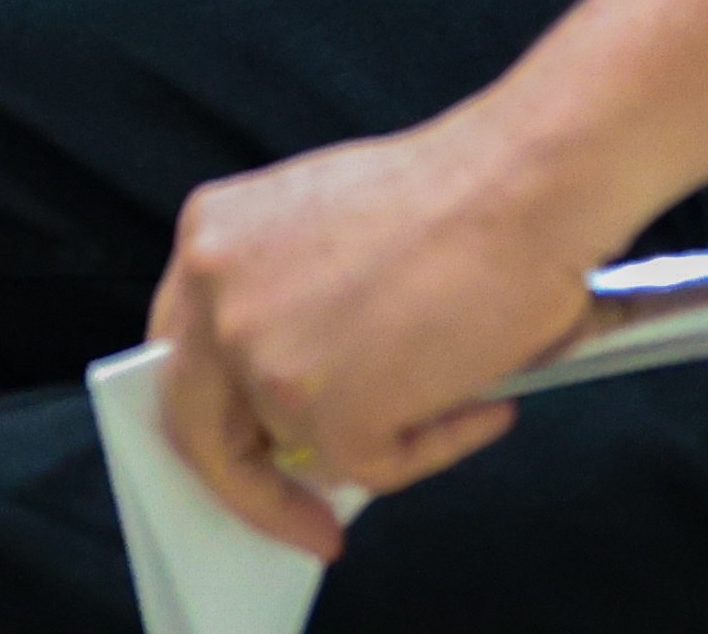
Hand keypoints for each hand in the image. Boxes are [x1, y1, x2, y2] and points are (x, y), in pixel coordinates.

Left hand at [142, 110, 614, 554]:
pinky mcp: (329, 415)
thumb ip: (289, 304)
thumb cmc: (455, 195)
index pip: (184, 355)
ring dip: (376, 444)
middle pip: (198, 426)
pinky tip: (480, 403)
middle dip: (253, 487)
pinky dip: (435, 447)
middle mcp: (216, 297)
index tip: (254, 453)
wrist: (523, 187)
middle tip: (308, 520)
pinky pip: (375, 469)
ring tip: (454, 397)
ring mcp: (264, 360)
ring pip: (302, 450)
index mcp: (210, 240)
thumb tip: (303, 396)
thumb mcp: (324, 230)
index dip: (218, 414)